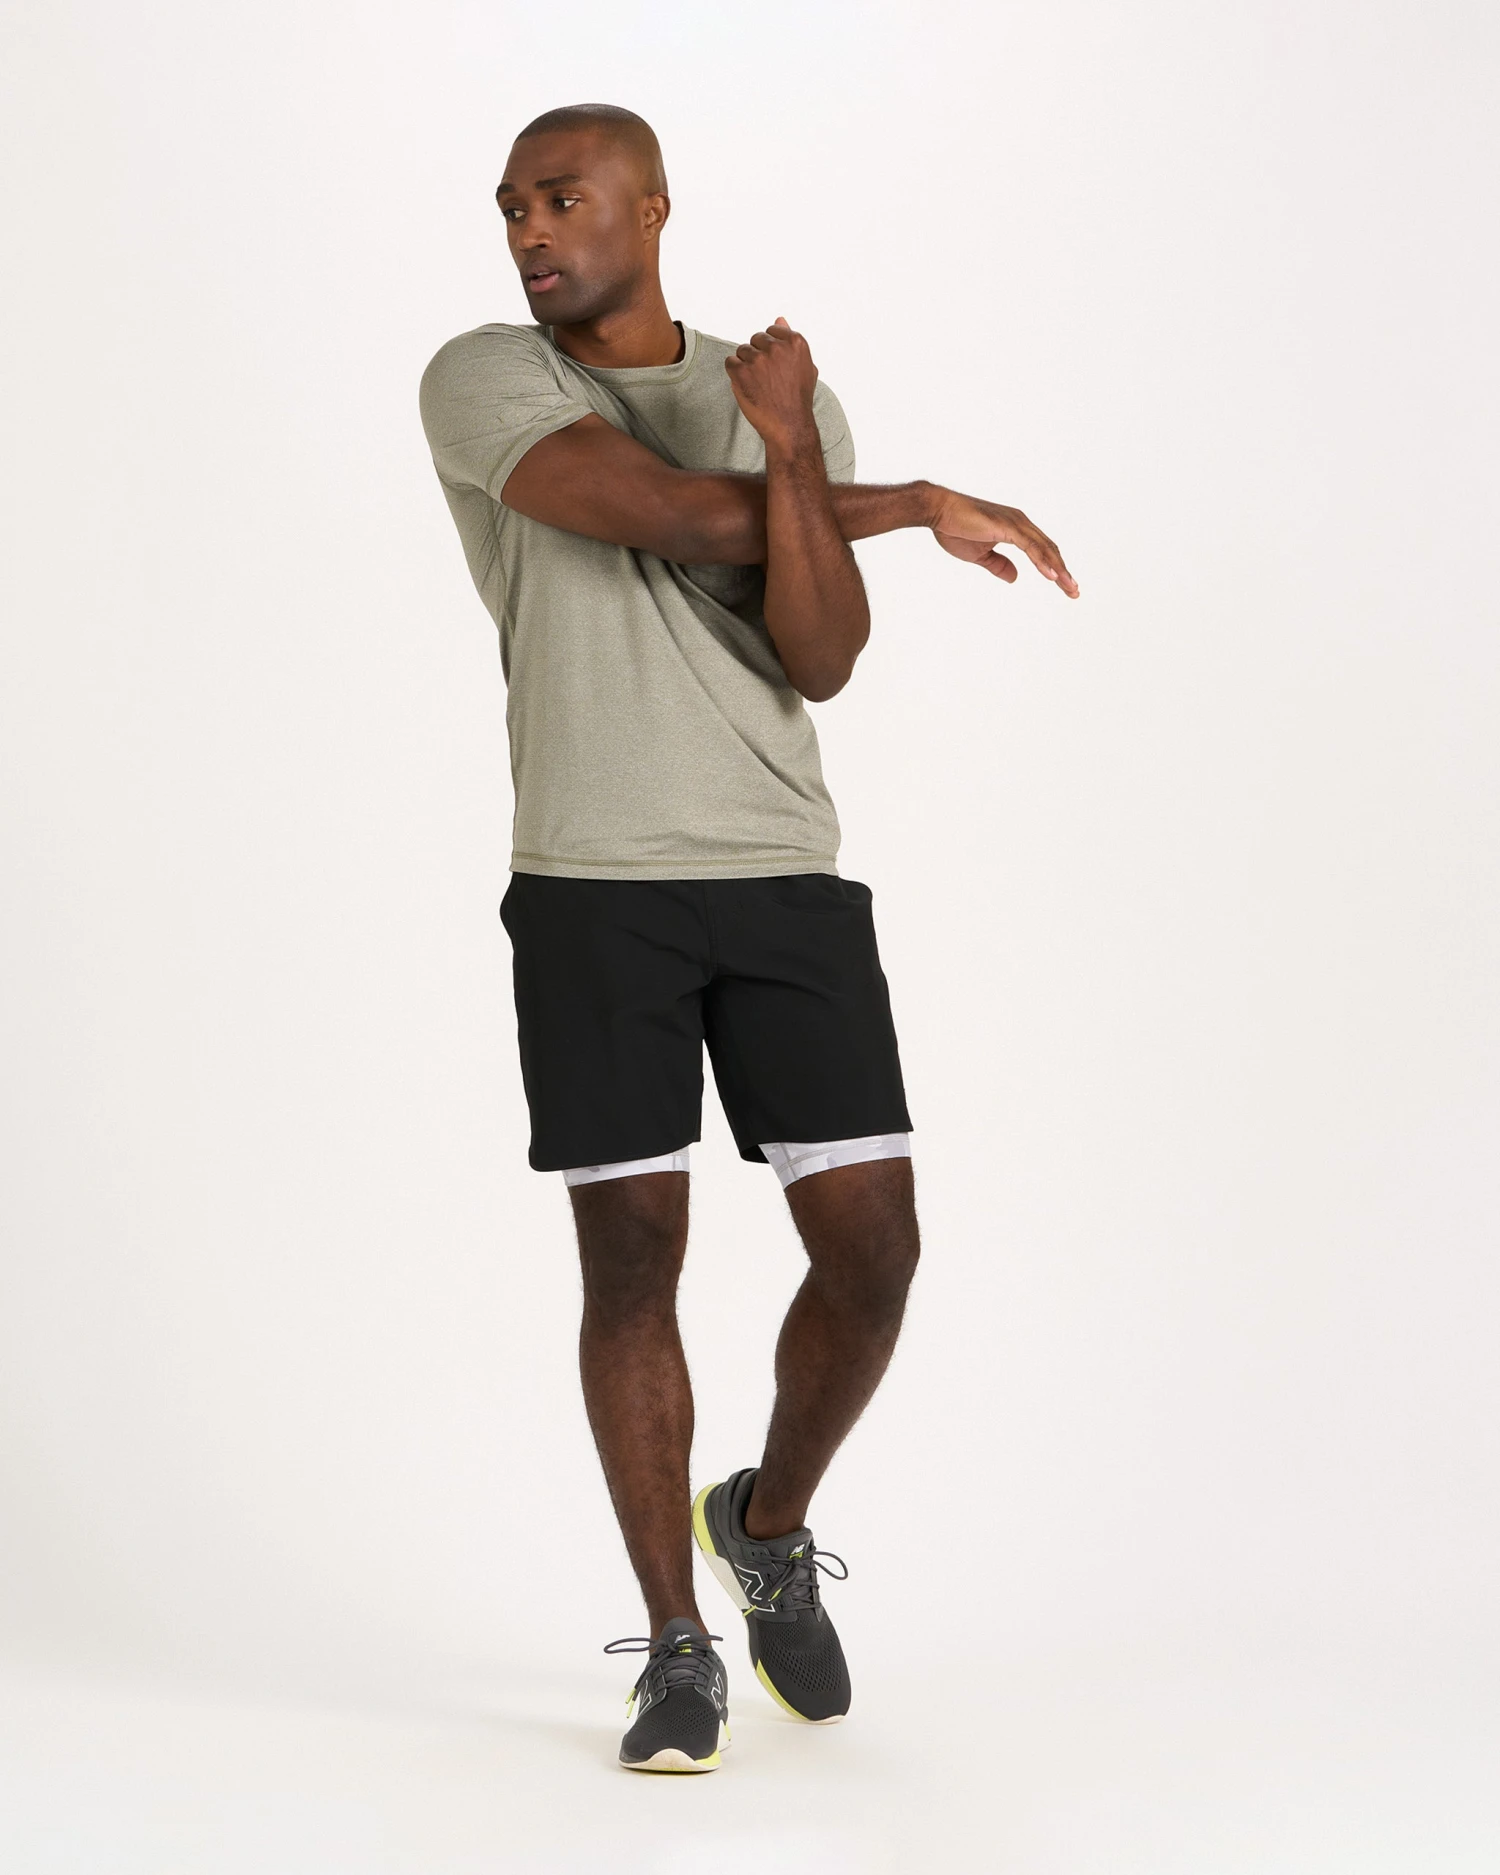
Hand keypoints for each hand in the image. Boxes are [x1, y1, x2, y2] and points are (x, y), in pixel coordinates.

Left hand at [724, 316, 818, 452]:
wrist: (789, 425)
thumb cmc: (798, 398)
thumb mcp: (805, 366)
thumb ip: (790, 342)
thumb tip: (780, 320)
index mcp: (795, 342)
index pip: (772, 331)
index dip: (771, 349)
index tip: (774, 366)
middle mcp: (777, 347)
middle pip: (756, 340)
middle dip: (758, 356)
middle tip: (766, 378)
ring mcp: (758, 359)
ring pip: (742, 351)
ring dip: (746, 366)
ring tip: (758, 385)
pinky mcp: (741, 371)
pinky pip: (730, 362)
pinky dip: (735, 374)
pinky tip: (747, 387)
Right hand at [930, 488, 1079, 596]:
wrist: (938, 511)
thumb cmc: (954, 529)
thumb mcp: (980, 555)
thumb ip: (998, 565)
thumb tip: (1015, 578)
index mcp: (1016, 528)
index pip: (1041, 550)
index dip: (1054, 568)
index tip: (1064, 585)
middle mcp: (1021, 523)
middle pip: (1049, 549)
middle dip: (1063, 571)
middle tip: (1074, 591)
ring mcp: (1016, 523)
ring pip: (1045, 549)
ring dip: (1058, 569)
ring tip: (1069, 587)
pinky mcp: (1008, 526)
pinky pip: (1031, 547)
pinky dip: (1043, 562)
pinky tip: (1052, 576)